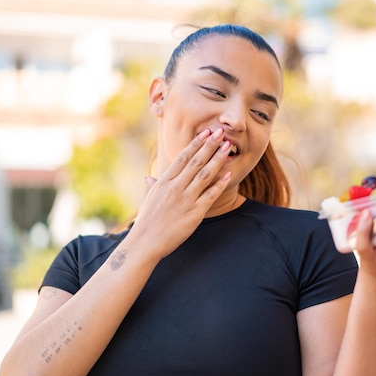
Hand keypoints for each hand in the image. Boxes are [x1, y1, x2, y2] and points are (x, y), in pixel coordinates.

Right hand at [126, 128, 232, 259]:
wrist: (145, 243)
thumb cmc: (146, 222)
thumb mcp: (147, 200)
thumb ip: (152, 186)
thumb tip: (149, 177)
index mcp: (163, 181)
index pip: (182, 157)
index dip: (196, 144)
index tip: (206, 133)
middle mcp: (175, 187)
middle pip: (196, 161)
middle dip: (210, 145)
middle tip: (221, 132)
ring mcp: (186, 199)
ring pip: (205, 174)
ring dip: (218, 159)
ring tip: (228, 147)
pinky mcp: (195, 213)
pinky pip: (210, 194)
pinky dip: (220, 183)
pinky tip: (229, 173)